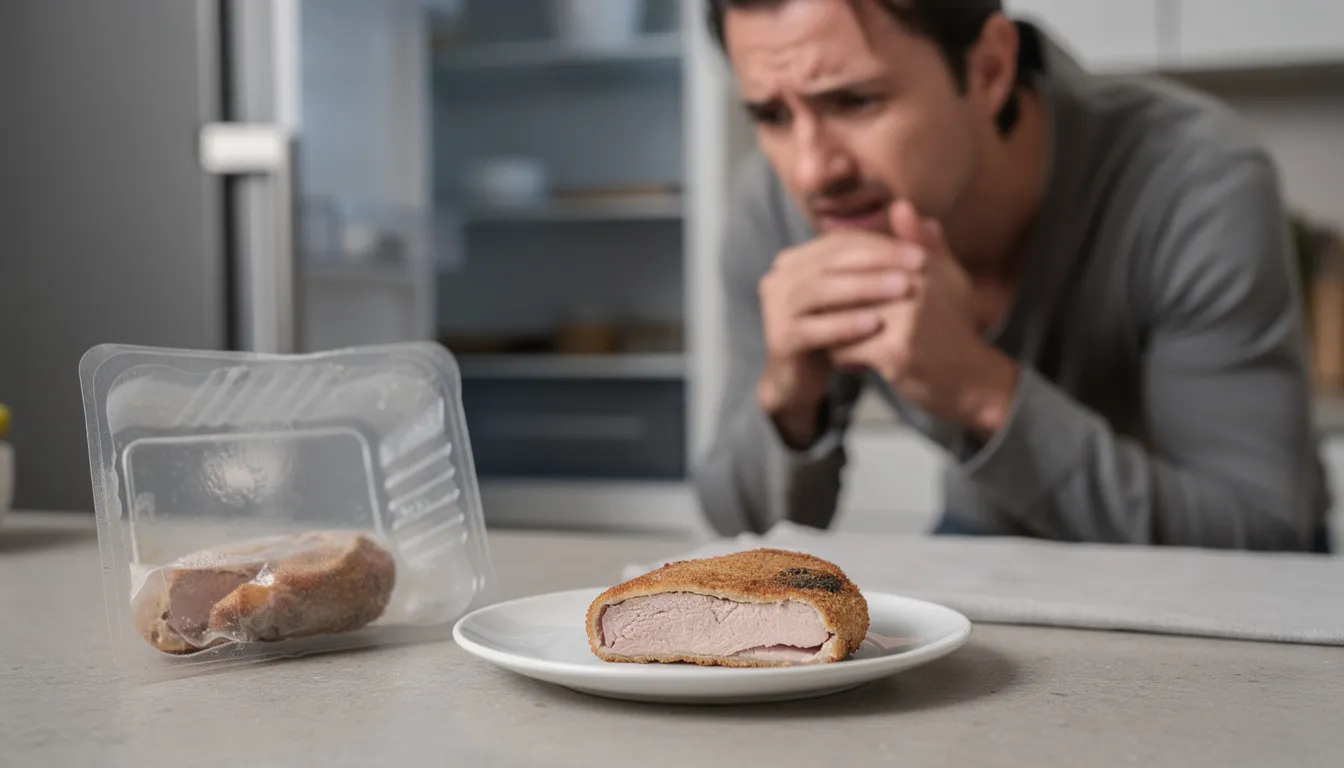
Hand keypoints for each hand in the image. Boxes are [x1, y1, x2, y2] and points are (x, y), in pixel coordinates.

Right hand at [757, 229, 925, 446]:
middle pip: (831, 260)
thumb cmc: (834, 333)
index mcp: (797, 260)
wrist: (800, 381)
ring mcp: (774, 308)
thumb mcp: (858, 294)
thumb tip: (911, 211)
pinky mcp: (778, 339)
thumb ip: (882, 257)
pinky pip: (813, 328)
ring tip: (903, 288)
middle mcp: (780, 277)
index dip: (881, 244)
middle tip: (920, 264)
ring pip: (821, 290)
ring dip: (865, 287)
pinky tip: (876, 324)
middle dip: (879, 260)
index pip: (840, 242)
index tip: (923, 252)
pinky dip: (844, 324)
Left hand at [830, 201, 1019, 436]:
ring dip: (837, 334)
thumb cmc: (953, 327)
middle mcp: (913, 283)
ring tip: (851, 343)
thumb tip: (900, 205)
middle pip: (843, 288)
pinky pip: (842, 349)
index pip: (857, 258)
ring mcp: (904, 317)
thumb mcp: (946, 278)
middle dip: (835, 308)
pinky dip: (844, 359)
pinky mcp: (894, 351)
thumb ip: (921, 244)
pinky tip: (859, 364)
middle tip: (839, 324)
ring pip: (837, 318)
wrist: (973, 379)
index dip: (843, 282)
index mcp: (919, 263)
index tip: (846, 301)